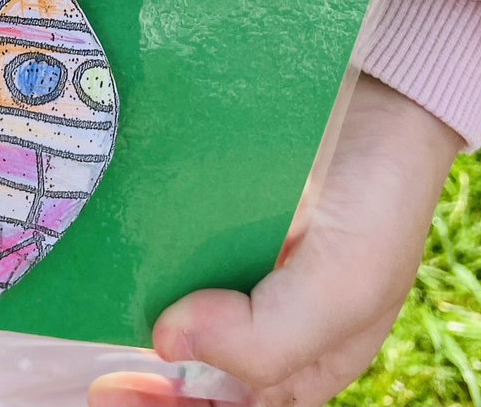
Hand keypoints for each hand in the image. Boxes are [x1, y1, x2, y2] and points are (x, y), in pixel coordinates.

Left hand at [88, 74, 461, 406]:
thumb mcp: (342, 289)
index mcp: (301, 360)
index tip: (112, 392)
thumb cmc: (376, 204)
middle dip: (145, 379)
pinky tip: (117, 243)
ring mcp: (240, 265)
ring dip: (137, 308)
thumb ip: (266, 339)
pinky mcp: (221, 216)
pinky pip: (176, 244)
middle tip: (97, 375)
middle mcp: (267, 322)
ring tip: (97, 304)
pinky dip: (145, 248)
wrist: (384, 103)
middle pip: (198, 372)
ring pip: (178, 306)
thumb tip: (167, 343)